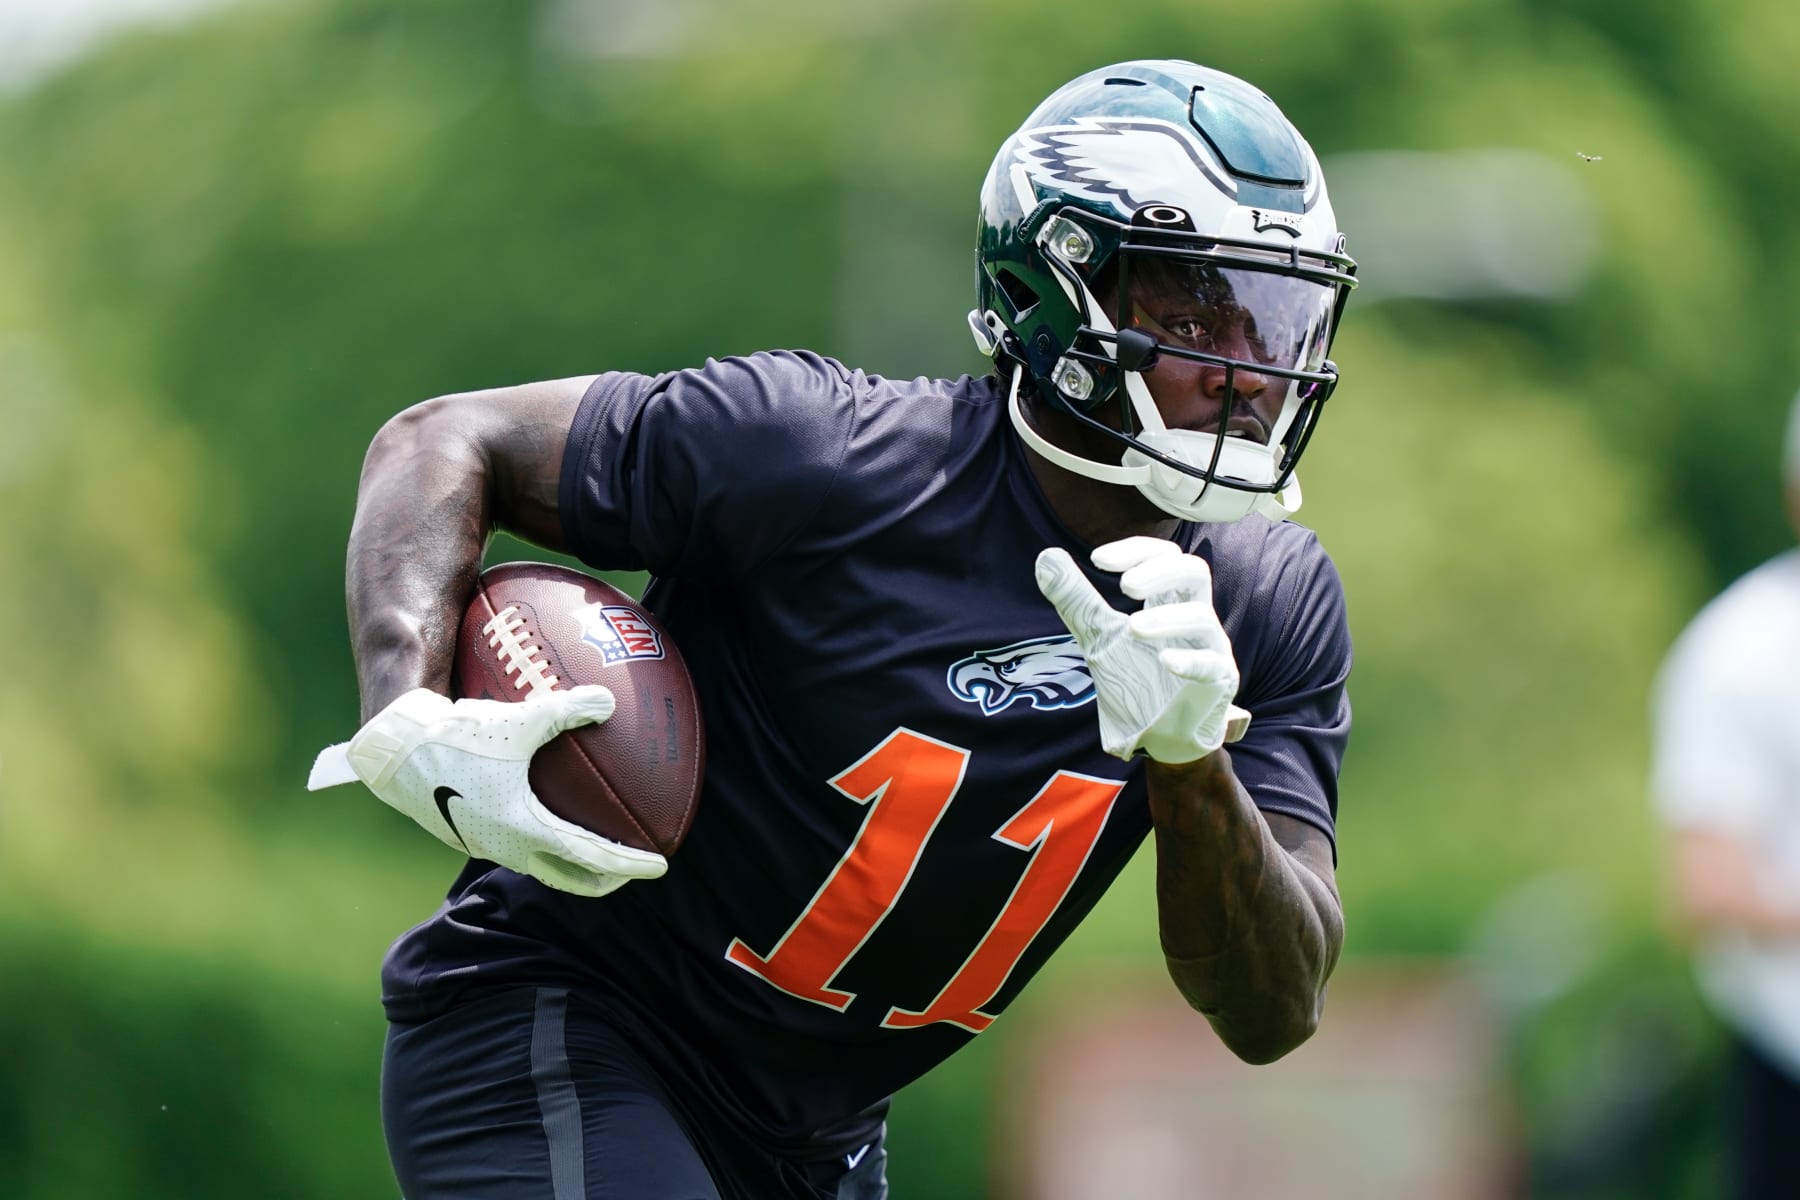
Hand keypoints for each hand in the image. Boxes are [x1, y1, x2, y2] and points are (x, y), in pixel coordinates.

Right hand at [307, 686, 667, 896]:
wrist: (393, 752)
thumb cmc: (454, 737)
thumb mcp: (516, 720)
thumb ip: (565, 710)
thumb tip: (609, 701)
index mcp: (526, 829)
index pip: (591, 857)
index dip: (629, 864)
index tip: (660, 867)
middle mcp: (507, 847)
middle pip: (569, 878)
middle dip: (604, 880)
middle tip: (631, 869)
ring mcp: (485, 844)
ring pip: (540, 866)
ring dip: (572, 865)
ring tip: (593, 850)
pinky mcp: (468, 833)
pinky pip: (517, 847)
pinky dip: (543, 844)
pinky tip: (544, 815)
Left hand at [1035, 536, 1245, 763]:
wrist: (1156, 735)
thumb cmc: (1137, 679)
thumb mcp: (1098, 635)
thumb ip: (1076, 599)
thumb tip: (1046, 557)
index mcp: (1169, 600)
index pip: (1166, 556)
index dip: (1136, 550)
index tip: (1098, 559)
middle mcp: (1195, 616)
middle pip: (1194, 572)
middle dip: (1160, 572)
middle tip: (1124, 586)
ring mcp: (1210, 648)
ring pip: (1202, 617)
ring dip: (1166, 618)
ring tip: (1131, 628)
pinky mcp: (1217, 682)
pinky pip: (1212, 665)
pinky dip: (1189, 660)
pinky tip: (1164, 661)